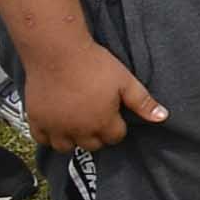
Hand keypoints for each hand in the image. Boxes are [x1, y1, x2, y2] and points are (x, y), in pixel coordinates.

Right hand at [18, 36, 164, 151]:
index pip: (115, 138)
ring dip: (73, 139)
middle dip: (97, 135)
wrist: (57, 52)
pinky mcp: (36, 119)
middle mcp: (78, 130)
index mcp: (102, 122)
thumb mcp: (125, 81)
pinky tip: (56, 124)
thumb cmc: (94, 64)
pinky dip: (48, 136)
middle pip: (92, 145)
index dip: (117, 126)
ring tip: (77, 124)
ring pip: (65, 147)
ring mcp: (55, 127)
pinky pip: (41, 139)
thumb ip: (143, 102)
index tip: (114, 113)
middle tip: (97, 117)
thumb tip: (163, 117)